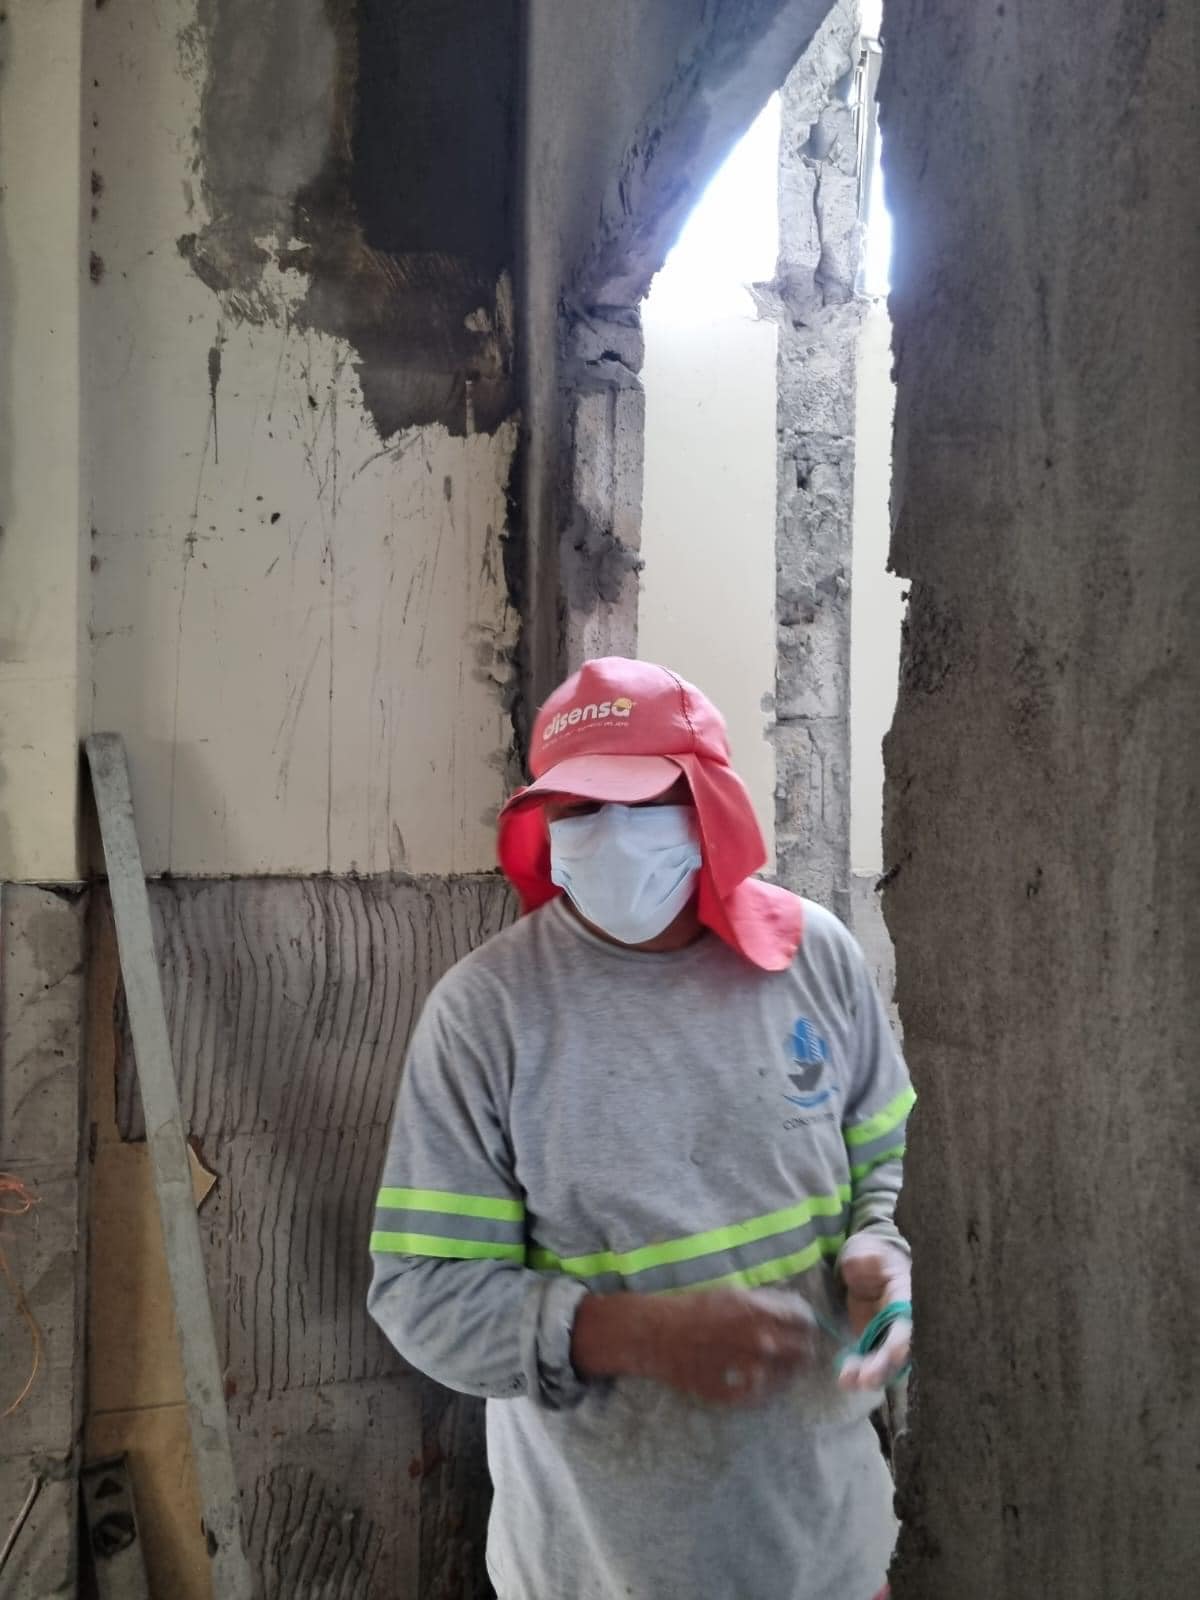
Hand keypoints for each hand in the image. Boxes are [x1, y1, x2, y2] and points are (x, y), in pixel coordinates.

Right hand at [572, 1287, 816, 1405]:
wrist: (655, 1334)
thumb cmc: (693, 1308)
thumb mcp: (732, 1294)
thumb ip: (766, 1303)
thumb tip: (793, 1308)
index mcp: (759, 1312)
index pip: (805, 1320)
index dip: (807, 1322)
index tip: (804, 1325)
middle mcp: (759, 1343)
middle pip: (803, 1351)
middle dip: (802, 1347)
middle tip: (793, 1348)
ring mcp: (748, 1371)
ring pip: (787, 1377)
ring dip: (786, 1370)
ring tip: (775, 1364)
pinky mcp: (735, 1395)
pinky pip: (763, 1396)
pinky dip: (764, 1389)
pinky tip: (755, 1381)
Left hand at [837, 1234, 910, 1391]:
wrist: (864, 1271)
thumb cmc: (873, 1260)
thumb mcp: (872, 1254)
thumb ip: (870, 1259)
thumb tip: (869, 1259)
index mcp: (910, 1301)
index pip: (911, 1324)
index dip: (903, 1340)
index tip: (894, 1353)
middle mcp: (906, 1326)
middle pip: (901, 1352)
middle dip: (885, 1366)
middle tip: (867, 1379)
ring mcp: (891, 1339)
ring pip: (887, 1364)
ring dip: (870, 1375)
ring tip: (849, 1381)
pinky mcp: (876, 1348)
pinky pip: (871, 1365)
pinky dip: (859, 1374)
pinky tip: (845, 1379)